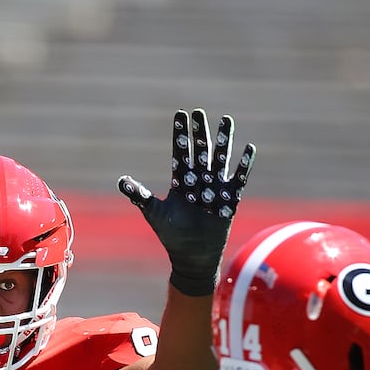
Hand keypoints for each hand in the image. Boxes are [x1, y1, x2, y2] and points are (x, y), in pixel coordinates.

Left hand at [120, 108, 255, 295]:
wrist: (191, 256)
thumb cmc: (171, 235)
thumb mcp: (154, 212)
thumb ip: (139, 195)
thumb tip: (121, 181)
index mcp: (180, 181)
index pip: (180, 153)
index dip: (181, 135)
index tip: (181, 115)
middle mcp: (198, 180)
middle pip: (200, 151)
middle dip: (200, 133)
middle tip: (200, 113)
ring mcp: (215, 188)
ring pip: (219, 160)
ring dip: (223, 141)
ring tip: (227, 121)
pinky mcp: (230, 199)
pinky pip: (238, 179)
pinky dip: (243, 165)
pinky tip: (248, 148)